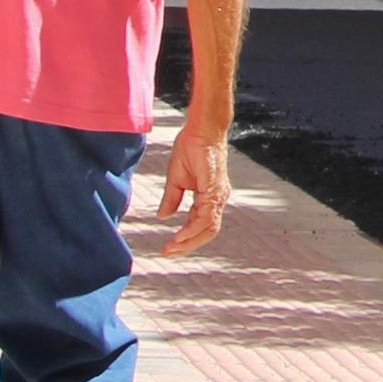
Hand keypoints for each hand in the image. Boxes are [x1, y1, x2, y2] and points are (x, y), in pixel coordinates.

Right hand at [145, 116, 228, 256]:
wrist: (201, 128)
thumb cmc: (191, 148)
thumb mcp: (176, 178)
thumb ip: (172, 198)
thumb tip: (164, 216)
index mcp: (210, 197)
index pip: (200, 225)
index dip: (186, 238)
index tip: (167, 247)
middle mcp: (218, 198)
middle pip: (207, 232)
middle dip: (188, 246)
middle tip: (168, 253)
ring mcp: (218, 194)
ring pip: (208, 228)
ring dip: (189, 241)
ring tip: (171, 247)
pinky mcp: (215, 189)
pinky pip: (206, 216)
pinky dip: (193, 228)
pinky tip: (180, 235)